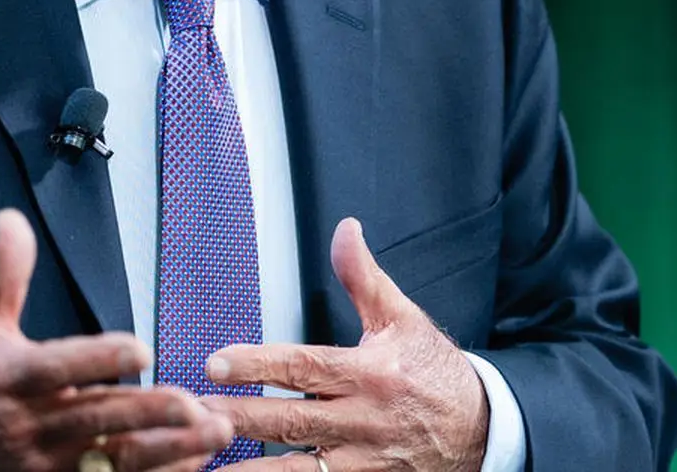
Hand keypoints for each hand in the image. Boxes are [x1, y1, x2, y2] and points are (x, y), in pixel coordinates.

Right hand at [0, 208, 234, 471]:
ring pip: (113, 460)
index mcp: (11, 378)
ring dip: (167, 449)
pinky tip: (194, 461)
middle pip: (96, 419)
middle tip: (192, 404)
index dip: (99, 359)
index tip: (140, 348)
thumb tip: (12, 219)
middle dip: (147, 413)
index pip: (58, 367)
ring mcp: (47, 464)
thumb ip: (3, 271)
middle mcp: (31, 425)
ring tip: (213, 434)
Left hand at [202, 218, 489, 471]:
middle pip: (291, 420)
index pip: (304, 368)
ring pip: (299, 469)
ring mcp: (364, 460)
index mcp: (370, 374)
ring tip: (205, 463)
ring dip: (251, 470)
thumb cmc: (435, 371)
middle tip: (193, 411)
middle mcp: (364, 420)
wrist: (482, 428)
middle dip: (239, 416)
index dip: (258, 365)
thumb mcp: (403, 318)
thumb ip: (364, 278)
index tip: (217, 362)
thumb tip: (345, 230)